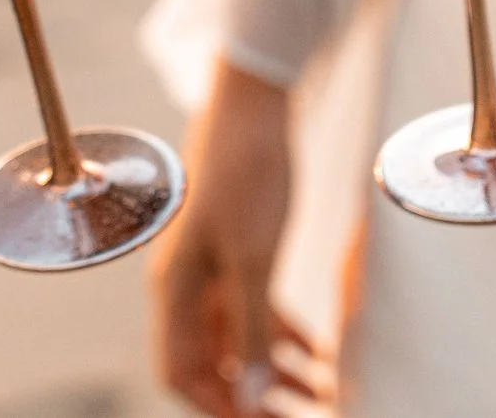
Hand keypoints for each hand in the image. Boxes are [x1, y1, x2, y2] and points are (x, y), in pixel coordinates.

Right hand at [151, 63, 327, 415]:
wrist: (255, 108)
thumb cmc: (246, 174)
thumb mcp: (253, 259)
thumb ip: (251, 329)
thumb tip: (252, 395)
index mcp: (174, 289)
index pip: (178, 371)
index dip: (214, 406)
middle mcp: (187, 286)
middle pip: (211, 364)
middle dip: (251, 396)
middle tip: (297, 417)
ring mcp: (213, 271)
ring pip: (240, 341)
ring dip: (275, 372)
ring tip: (322, 395)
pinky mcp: (241, 255)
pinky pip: (257, 312)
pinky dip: (285, 337)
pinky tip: (318, 355)